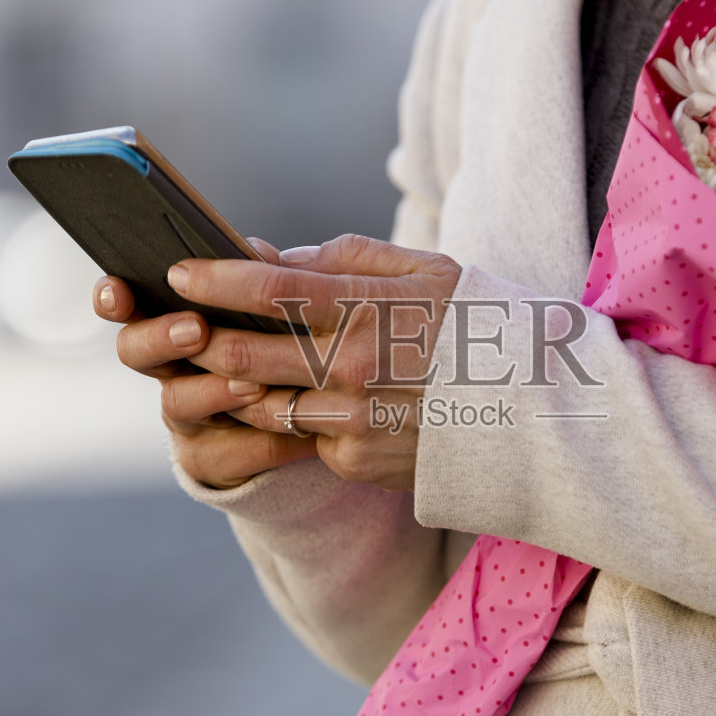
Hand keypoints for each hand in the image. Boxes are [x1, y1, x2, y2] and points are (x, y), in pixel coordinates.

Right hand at [92, 238, 317, 487]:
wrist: (308, 423)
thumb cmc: (283, 348)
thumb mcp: (275, 309)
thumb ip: (262, 279)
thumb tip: (257, 250)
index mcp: (175, 322)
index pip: (129, 303)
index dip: (114, 298)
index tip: (117, 289)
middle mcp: (170, 369)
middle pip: (134, 351)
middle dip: (160, 337)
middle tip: (195, 329)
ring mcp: (186, 417)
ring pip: (178, 402)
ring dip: (214, 390)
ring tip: (254, 383)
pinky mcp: (212, 459)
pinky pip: (232, 452)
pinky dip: (265, 439)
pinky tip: (298, 432)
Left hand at [171, 233, 461, 491]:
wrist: (534, 415)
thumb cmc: (475, 327)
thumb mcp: (426, 271)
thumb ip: (346, 257)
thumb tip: (273, 254)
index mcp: (369, 309)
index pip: (271, 289)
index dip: (215, 279)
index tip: (180, 271)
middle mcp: (352, 367)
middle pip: (243, 356)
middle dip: (199, 340)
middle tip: (180, 326)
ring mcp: (351, 420)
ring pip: (259, 404)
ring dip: (233, 387)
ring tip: (225, 365)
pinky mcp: (354, 461)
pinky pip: (300, 438)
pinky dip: (293, 418)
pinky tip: (300, 402)